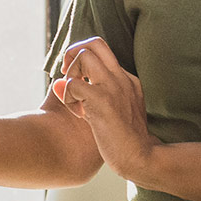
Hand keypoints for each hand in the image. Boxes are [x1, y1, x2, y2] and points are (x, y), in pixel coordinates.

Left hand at [52, 38, 157, 180]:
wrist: (141, 158)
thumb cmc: (124, 140)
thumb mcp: (112, 111)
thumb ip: (89, 94)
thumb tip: (58, 82)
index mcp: (126, 79)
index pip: (102, 52)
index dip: (82, 60)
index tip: (76, 77)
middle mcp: (121, 78)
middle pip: (94, 43)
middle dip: (73, 52)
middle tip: (67, 73)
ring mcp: (113, 87)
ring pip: (83, 56)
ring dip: (71, 73)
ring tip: (74, 96)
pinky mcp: (101, 100)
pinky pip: (73, 83)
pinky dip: (67, 96)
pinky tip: (78, 113)